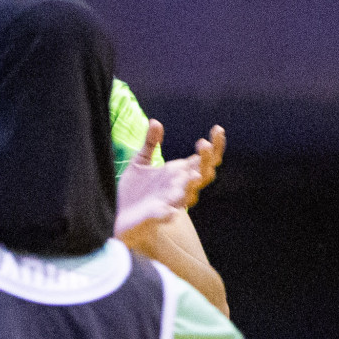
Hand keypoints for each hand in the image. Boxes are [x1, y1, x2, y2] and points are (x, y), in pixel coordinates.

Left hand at [115, 121, 225, 238]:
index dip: (214, 146)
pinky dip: (168, 213)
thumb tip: (156, 122)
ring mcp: (169, 203)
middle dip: (206, 161)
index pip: (203, 159)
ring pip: (188, 196)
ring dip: (191, 186)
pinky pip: (165, 216)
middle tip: (203, 144)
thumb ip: (150, 143)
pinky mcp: (155, 217)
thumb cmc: (135, 191)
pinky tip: (169, 211)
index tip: (217, 128)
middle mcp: (179, 188)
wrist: (120, 217)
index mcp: (178, 173)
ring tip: (194, 176)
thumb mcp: (140, 162)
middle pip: (202, 175)